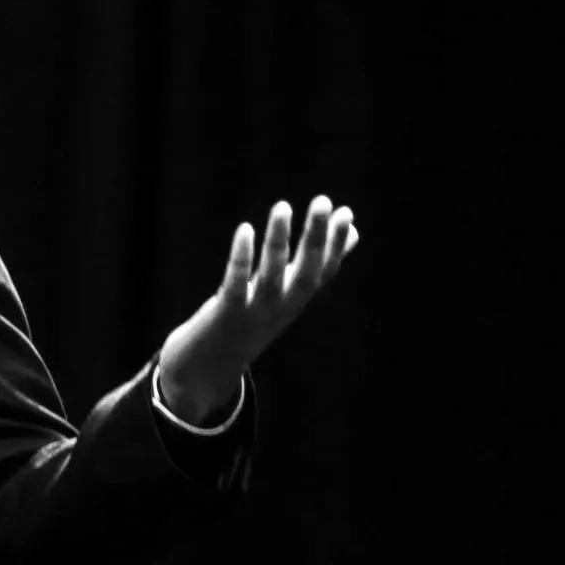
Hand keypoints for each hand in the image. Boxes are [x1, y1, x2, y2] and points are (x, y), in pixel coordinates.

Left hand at [158, 195, 361, 423]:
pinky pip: (237, 284)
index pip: (324, 271)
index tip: (346, 212)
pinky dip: (242, 258)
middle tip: (322, 201)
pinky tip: (246, 229)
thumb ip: (315, 264)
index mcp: (297, 300)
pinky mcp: (227, 313)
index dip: (336, 244)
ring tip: (283, 206)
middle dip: (316, 238)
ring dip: (278, 241)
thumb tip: (353, 233)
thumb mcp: (287, 290)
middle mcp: (283, 307)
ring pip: (272, 276)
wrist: (212, 363)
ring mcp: (256, 312)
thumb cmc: (253, 316)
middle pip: (305, 272)